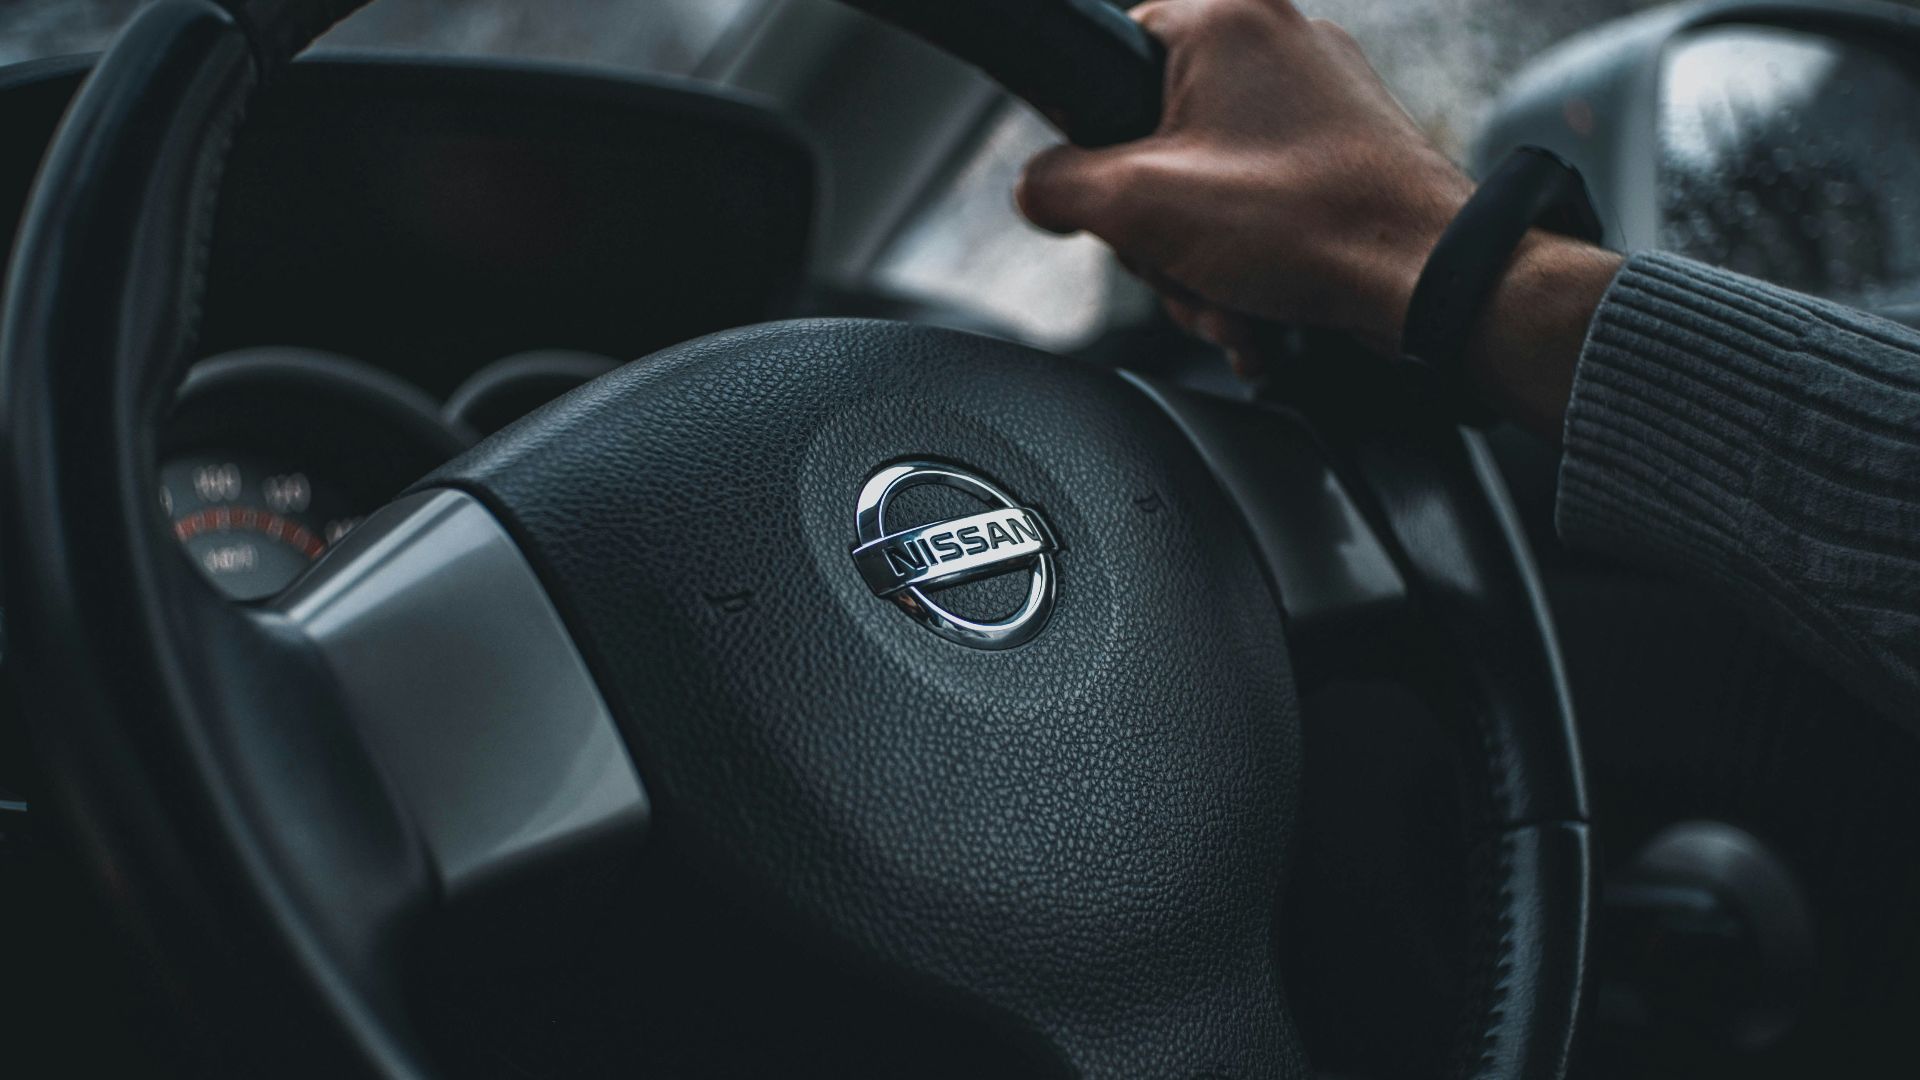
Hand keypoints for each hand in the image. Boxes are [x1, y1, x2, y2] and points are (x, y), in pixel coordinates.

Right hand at [1017, 0, 1472, 366]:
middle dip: (1159, 229)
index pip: (1110, 53)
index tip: (1113, 193)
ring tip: (1229, 301)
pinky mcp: (1347, 146)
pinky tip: (1258, 308)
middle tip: (1179, 263)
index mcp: (1224, 20)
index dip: (1095, 138)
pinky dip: (1251, 260)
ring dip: (1202, 261)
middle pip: (1157, 136)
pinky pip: (1263, 200)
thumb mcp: (1139, 205)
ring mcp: (1320, 94)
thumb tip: (1038, 190)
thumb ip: (1058, 186)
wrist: (1427, 277)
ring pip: (1210, 180)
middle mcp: (1277, 40)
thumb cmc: (1305, 223)